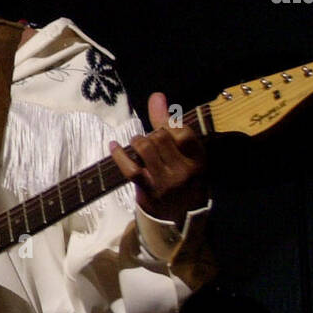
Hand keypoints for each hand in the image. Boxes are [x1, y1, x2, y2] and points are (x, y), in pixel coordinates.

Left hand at [109, 92, 207, 227]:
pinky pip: (130, 168)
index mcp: (198, 159)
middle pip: (160, 137)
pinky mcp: (148, 190)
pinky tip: (113, 146)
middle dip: (151, 134)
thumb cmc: (182, 177)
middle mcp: (184, 171)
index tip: (164, 128)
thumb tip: (156, 95)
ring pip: (145, 148)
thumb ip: (171, 124)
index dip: (169, 125)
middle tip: (150, 141)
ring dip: (136, 141)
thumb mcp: (186, 153)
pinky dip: (118, 154)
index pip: (183, 132)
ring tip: (137, 144)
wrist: (179, 217)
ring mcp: (166, 182)